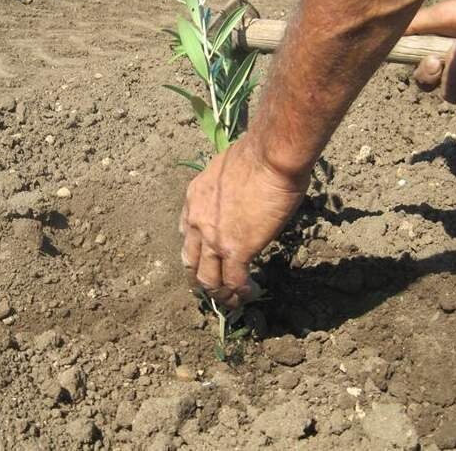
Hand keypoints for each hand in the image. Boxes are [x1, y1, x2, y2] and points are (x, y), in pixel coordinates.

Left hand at [180, 134, 306, 308]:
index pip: (186, 233)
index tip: (210, 257)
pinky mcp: (236, 250)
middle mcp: (197, 221)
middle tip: (216, 287)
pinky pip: (234, 281)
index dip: (197, 250)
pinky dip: (241, 292)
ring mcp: (213, 238)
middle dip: (201, 278)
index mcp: (194, 198)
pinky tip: (251, 292)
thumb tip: (241, 197)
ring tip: (233, 299)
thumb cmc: (258, 155)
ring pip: (208, 279)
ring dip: (220, 293)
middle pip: (190, 261)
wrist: (270, 157)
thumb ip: (227, 191)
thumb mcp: (227, 172)